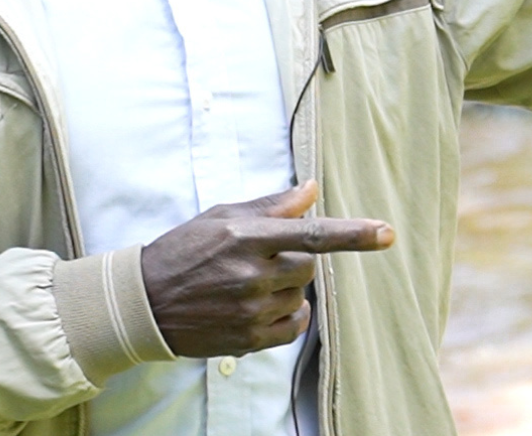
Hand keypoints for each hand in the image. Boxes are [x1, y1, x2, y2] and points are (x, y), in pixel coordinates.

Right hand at [140, 180, 393, 356]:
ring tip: (249, 283)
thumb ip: (271, 206)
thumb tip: (312, 190)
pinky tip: (262, 305)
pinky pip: (296, 326)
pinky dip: (290, 314)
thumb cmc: (184, 250)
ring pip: (301, 295)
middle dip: (295, 259)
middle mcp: (251, 275)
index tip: (386, 233)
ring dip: (287, 287)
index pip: (311, 234)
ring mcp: (250, 311)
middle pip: (309, 266)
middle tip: (262, 258)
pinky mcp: (249, 340)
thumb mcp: (221, 216)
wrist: (145, 302)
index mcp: (245, 237)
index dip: (353, 234)